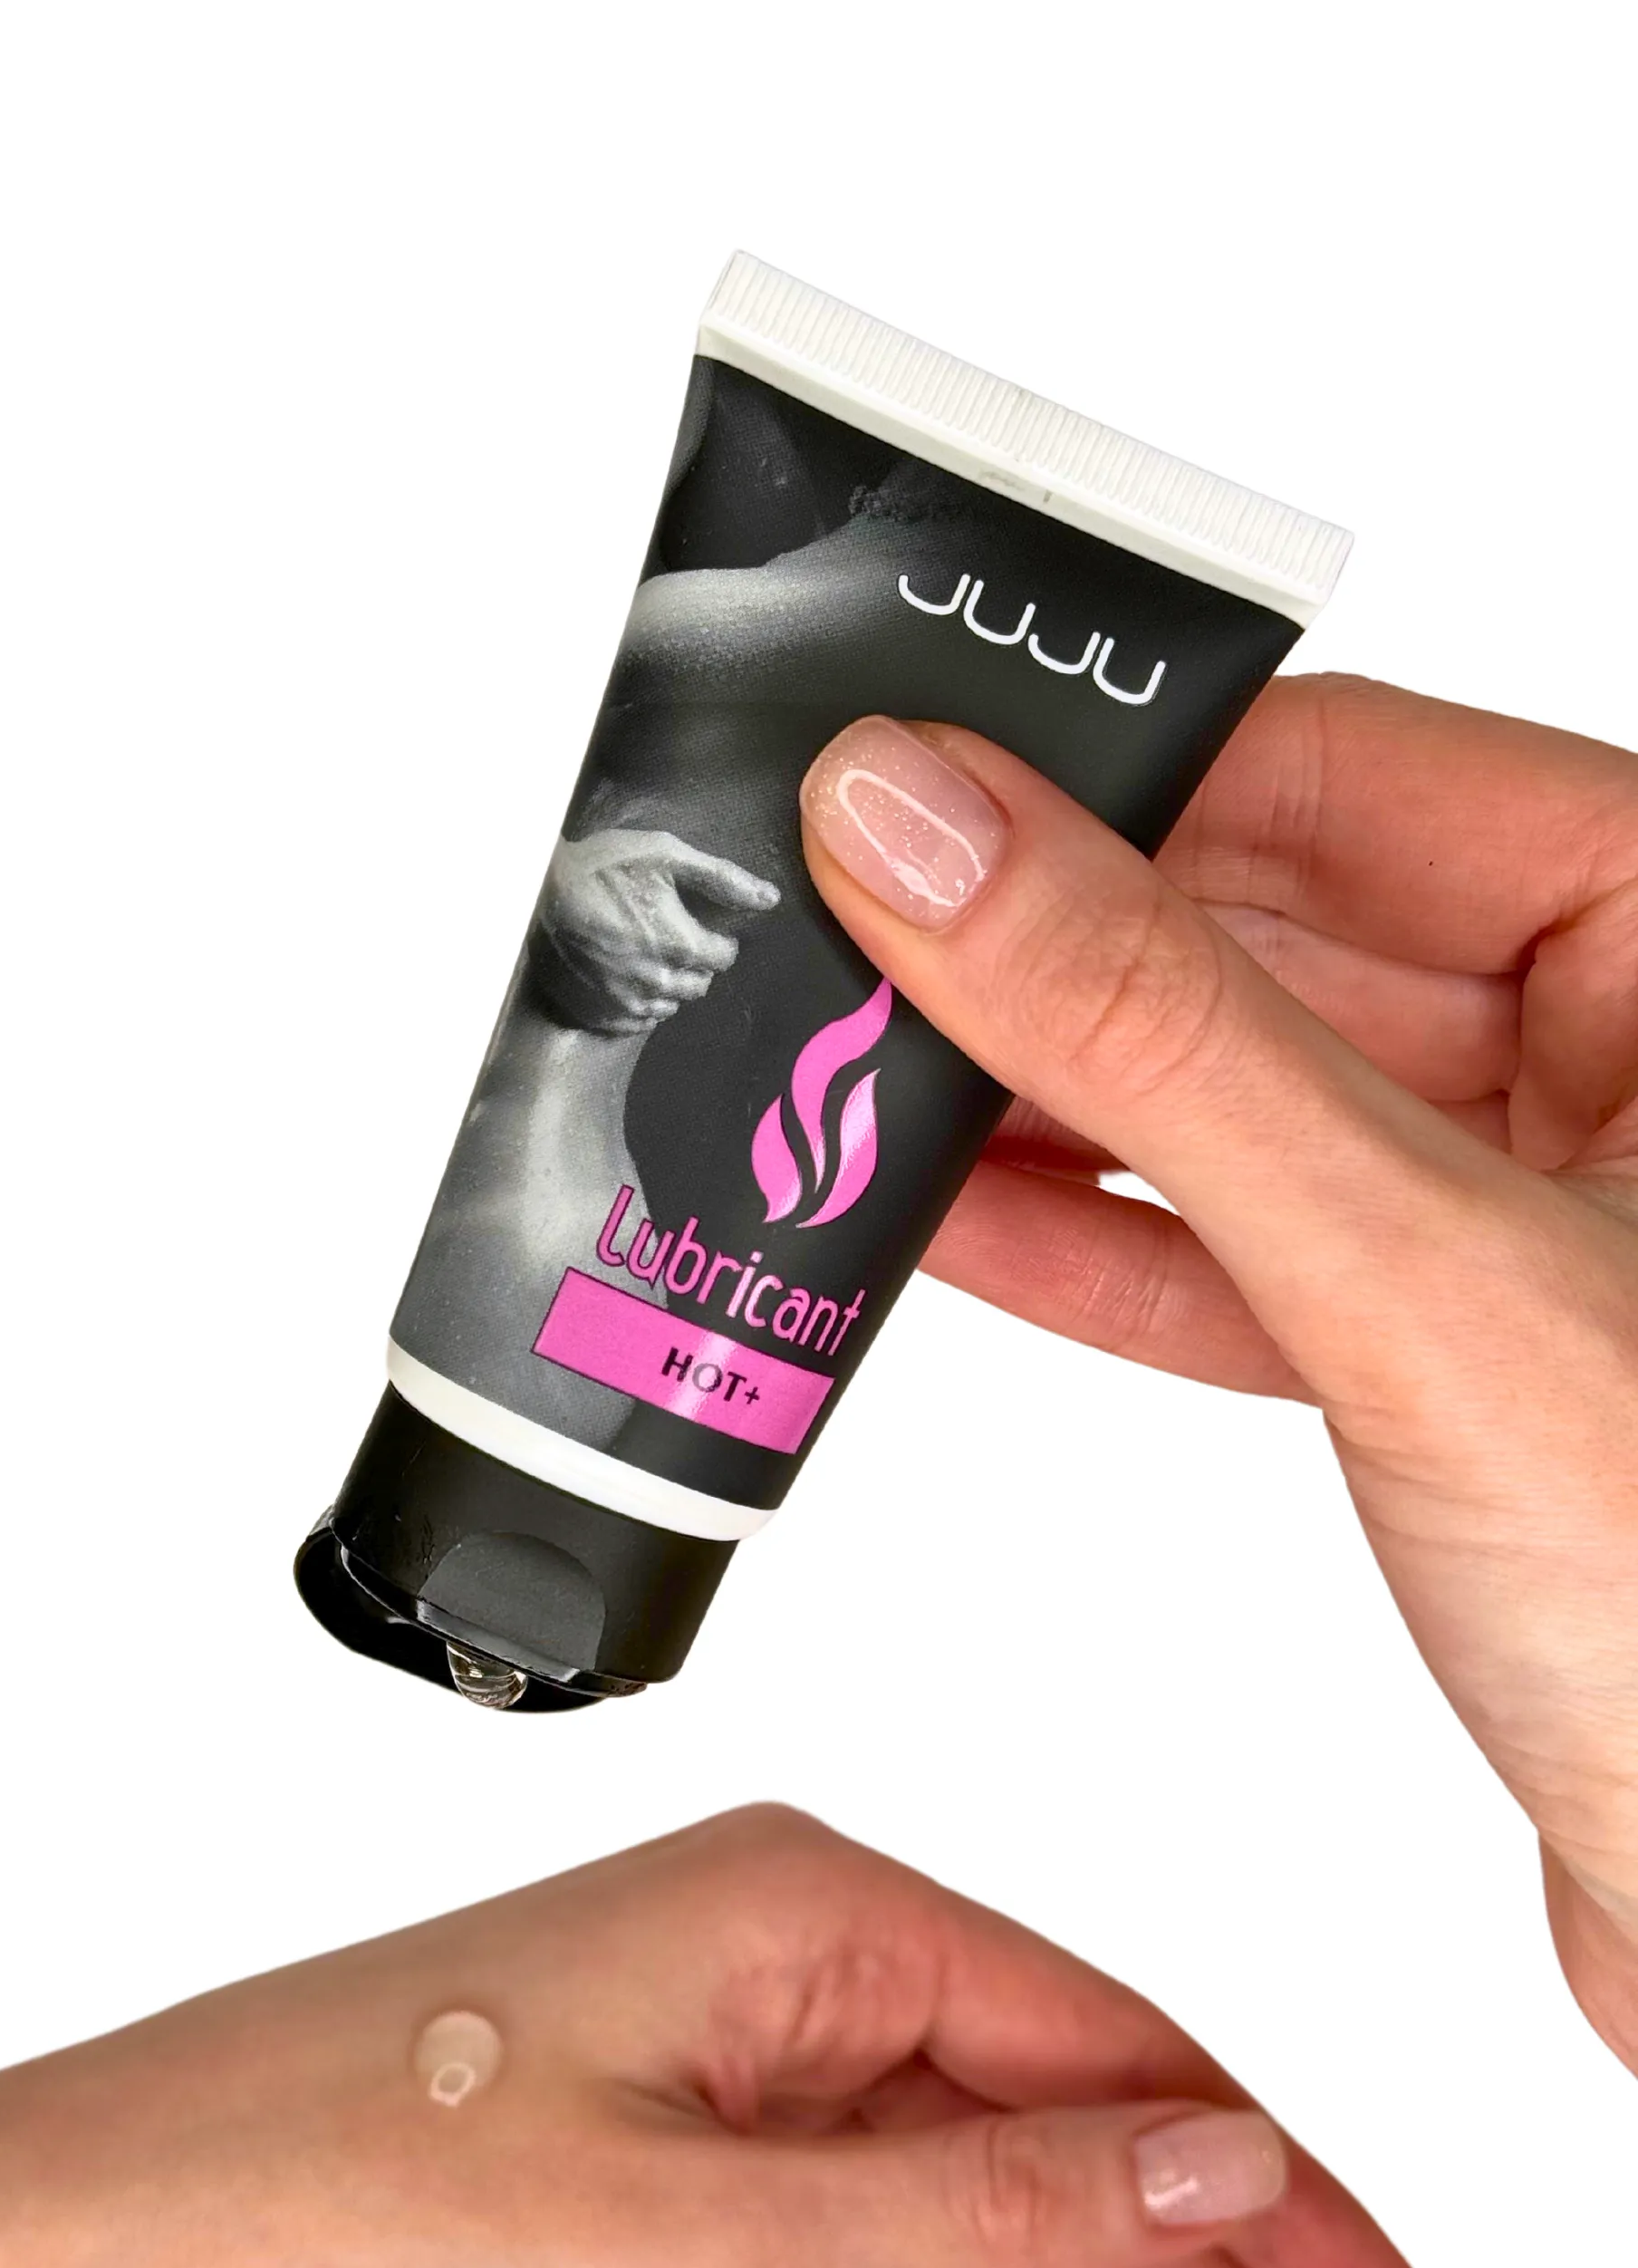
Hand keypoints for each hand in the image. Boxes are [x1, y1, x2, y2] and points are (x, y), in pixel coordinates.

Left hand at [0, 1807, 1439, 2267]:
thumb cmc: (359, 2182)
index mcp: (813, 1910)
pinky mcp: (648, 2162)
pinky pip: (843, 2267)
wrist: (110, 2234)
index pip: (1118, 2055)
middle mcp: (776, 1962)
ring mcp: (711, 2063)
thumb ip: (989, 2206)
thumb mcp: (721, 2225)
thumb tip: (1218, 2161)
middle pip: (1056, 2147)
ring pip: (960, 2224)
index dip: (1277, 2201)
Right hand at [530, 827, 777, 1031]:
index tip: (702, 926)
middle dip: (695, 964)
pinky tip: (624, 975)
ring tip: (648, 955)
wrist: (536, 892)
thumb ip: (722, 878)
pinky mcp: (600, 1013)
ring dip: (668, 984)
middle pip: (698, 985)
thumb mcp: (666, 855)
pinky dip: (638, 1001)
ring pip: (669, 1005)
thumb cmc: (604, 867)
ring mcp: (626, 1001)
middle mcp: (657, 981)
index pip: (722, 958)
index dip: (717, 940)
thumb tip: (771, 899)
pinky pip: (636, 1020)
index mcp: (679, 944)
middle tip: (673, 937)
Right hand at [797, 686, 1637, 2064]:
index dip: (1110, 777)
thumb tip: (946, 844)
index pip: (1347, 776)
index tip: (902, 793)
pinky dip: (1096, 1251)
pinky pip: (1244, 1260)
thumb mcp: (1428, 1273)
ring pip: (1238, 1104)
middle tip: (836, 946)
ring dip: (1038, 1111)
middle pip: (1273, 930)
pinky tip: (945, 1225)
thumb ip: (1167, 1043)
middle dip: (1043, 956)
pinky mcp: (1457, 1362)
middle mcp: (1624, 1059)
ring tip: (846, 1086)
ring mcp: (1537, 1214)